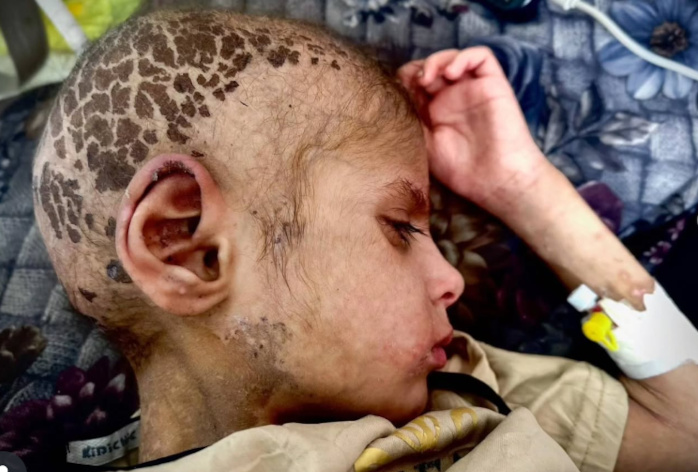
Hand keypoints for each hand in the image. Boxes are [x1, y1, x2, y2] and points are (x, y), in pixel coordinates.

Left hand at [398, 47, 548, 207]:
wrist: (496, 180)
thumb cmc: (461, 169)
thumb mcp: (424, 144)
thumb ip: (412, 119)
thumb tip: (396, 95)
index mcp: (436, 111)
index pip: (418, 83)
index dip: (405, 79)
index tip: (396, 89)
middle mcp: (454, 97)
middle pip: (433, 68)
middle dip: (418, 69)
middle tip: (410, 82)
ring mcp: (473, 89)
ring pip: (454, 58)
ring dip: (437, 60)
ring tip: (428, 78)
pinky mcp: (493, 85)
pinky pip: (481, 56)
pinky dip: (463, 57)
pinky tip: (450, 73)